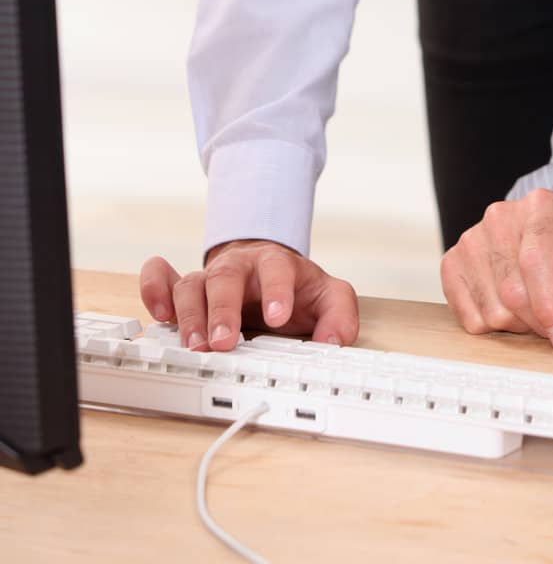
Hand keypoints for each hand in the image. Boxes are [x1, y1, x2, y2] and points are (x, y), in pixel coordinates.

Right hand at [139, 240, 359, 352]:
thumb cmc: (294, 287)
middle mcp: (238, 268)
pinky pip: (161, 279)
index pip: (277, 270)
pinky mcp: (184, 288)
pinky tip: (157, 311)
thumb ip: (339, 315)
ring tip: (194, 345)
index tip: (279, 316)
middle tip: (225, 342)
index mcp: (275, 265)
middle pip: (226, 279)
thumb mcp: (329, 296)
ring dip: (189, 316)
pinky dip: (153, 289)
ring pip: (191, 286)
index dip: (277, 291)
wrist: (265, 268)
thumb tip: (332, 343)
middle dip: (223, 310)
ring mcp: (209, 277)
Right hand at [441, 189, 552, 347]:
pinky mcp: (452, 263)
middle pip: (513, 291)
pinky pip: (469, 318)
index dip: (550, 306)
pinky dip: (493, 329)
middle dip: (539, 323)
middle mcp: (501, 217)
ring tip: (534, 310)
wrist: (551, 249)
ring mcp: (471, 239)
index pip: (536, 260)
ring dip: (518, 327)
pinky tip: (510, 310)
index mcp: (543, 207)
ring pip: (492, 309)